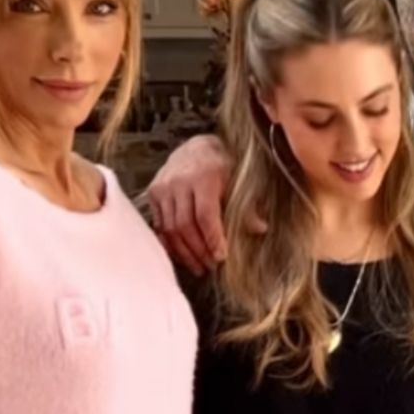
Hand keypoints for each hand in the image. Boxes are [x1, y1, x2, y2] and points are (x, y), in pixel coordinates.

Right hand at [145, 134, 234, 275]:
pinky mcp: (153, 193)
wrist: (196, 146)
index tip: (221, 257)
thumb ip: (248, 205)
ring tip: (199, 266)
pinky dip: (170, 243)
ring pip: (170, 228)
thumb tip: (260, 229)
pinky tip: (182, 255)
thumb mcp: (239, 180)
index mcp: (203, 177)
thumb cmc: (223, 165)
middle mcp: (179, 182)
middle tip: (211, 266)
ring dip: (185, 252)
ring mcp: (163, 187)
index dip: (213, 239)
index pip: (205, 215)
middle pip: (185, 225)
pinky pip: (159, 225)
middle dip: (199, 250)